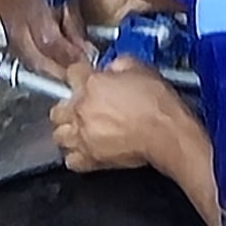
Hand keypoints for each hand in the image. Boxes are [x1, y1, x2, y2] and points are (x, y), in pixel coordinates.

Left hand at [54, 59, 189, 177]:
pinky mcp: (90, 159)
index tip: (84, 78)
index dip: (79, 75)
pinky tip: (86, 150)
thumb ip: (119, 65)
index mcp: (91, 85)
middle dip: (67, 107)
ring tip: (80, 130)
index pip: (71, 74)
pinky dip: (76, 156)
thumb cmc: (158, 104)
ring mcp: (83, 136)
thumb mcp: (141, 69)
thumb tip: (113, 67)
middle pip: (57, 109)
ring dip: (68, 131)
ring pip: (59, 135)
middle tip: (81, 107)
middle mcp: (81, 110)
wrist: (167, 133)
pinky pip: (71, 159)